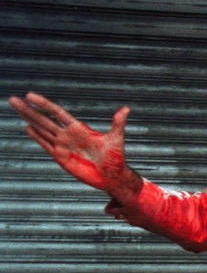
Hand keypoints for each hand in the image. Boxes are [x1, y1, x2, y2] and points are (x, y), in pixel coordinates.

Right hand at [9, 92, 141, 201]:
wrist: (112, 177)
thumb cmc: (116, 158)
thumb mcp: (116, 139)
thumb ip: (117, 123)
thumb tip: (126, 109)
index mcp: (79, 128)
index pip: (56, 113)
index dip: (43, 104)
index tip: (30, 95)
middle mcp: (68, 134)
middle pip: (44, 119)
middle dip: (28, 109)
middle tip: (13, 99)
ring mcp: (63, 145)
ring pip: (42, 129)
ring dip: (28, 119)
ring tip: (16, 108)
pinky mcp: (60, 157)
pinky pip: (46, 144)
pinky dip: (37, 136)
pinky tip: (27, 127)